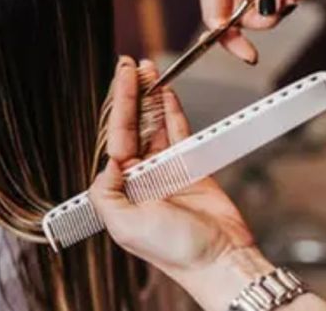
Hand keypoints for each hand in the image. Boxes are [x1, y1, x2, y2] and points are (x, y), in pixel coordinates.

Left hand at [89, 57, 267, 307]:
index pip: (116, 138)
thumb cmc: (175, 251)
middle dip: (132, 95)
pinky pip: (180, 133)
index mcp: (121, 190)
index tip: (120, 79)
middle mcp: (141, 178)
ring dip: (152, 98)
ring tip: (149, 71)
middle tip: (131, 66)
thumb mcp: (124, 225)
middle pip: (133, 126)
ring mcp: (167, 171)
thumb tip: (106, 162)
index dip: (119, 106)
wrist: (219, 260)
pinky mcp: (192, 168)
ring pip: (156, 125)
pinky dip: (174, 112)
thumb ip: (105, 192)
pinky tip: (167, 94)